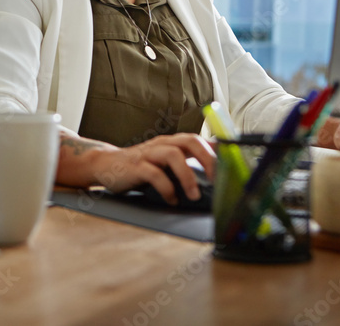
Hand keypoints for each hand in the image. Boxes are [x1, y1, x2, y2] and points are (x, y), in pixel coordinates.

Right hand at [55, 131, 215, 204]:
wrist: (106, 165)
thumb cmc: (141, 166)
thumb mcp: (166, 162)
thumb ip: (186, 163)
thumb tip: (217, 174)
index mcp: (173, 142)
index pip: (200, 140)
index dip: (218, 150)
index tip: (233, 165)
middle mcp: (163, 144)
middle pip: (190, 141)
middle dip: (208, 159)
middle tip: (218, 179)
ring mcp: (149, 153)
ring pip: (173, 156)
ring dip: (187, 176)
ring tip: (194, 195)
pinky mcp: (136, 166)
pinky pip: (154, 174)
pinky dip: (166, 188)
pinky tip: (171, 199)